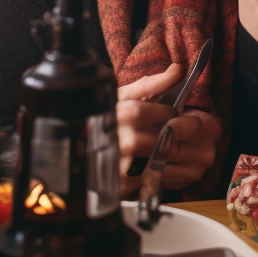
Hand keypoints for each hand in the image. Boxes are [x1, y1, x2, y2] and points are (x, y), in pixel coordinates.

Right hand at [116, 64, 222, 194]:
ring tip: (171, 146)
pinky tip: (158, 164)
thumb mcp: (121, 97)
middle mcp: (125, 141)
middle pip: (171, 138)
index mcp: (125, 114)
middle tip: (180, 131)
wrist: (76, 154)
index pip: (169, 113)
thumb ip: (151, 83)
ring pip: (167, 160)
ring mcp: (126, 167)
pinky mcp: (125, 187)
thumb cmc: (103, 120)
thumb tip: (178, 69)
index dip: (174, 113)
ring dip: (175, 154)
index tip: (173, 113)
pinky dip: (164, 172)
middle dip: (180, 134)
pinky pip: (157, 180)